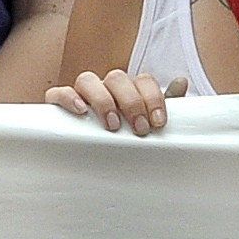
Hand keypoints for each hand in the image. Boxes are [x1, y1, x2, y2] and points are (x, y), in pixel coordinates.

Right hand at [49, 67, 171, 133]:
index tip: (158, 123)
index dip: (153, 98)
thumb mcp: (147, 125)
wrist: (95, 159)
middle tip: (139, 129)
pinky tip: (80, 111)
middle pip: (117, 78)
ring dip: (102, 99)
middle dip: (131, 102)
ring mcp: (82, 95)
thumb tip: (181, 81)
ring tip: (112, 124)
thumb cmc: (126, 139)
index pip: (143, 80)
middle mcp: (105, 88)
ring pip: (87, 80)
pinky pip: (57, 93)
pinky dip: (68, 98)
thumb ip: (165, 105)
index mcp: (129, 90)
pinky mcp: (58, 106)